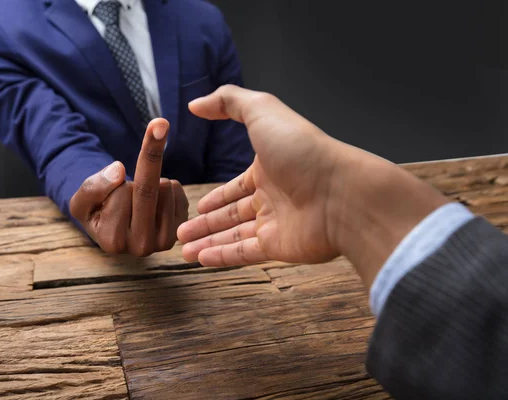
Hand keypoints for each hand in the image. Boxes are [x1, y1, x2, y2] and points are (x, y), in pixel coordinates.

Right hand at [70, 119, 188, 256]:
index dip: (115, 180)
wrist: (116, 227)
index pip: (120, 193)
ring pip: (166, 188)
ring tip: (139, 196)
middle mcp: (140, 246)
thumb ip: (93, 186)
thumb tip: (119, 170)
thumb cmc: (96, 210)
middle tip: (160, 122)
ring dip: (153, 180)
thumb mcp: (81, 200)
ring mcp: (164, 242)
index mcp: (113, 241)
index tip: (114, 173)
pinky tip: (155, 200)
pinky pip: (179, 192)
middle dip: (148, 158)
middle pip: (147, 190)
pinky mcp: (180, 230)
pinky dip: (168, 187)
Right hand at [177, 85, 446, 287]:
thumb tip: (196, 104)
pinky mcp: (280, 247)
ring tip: (182, 250)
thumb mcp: (263, 112)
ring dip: (207, 242)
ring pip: (233, 235)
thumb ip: (229, 102)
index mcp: (269, 168)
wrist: (341, 193)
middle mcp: (272, 197)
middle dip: (206, 223)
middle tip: (181, 232)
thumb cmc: (303, 150)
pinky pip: (244, 253)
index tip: (199, 205)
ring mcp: (276, 223)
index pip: (237, 186)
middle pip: (232, 214)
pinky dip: (221, 257)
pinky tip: (199, 259)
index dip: (218, 196)